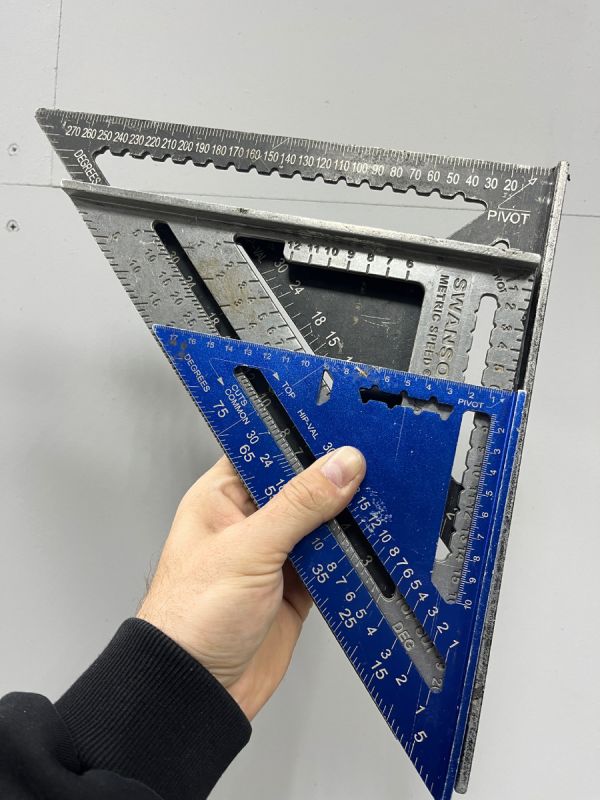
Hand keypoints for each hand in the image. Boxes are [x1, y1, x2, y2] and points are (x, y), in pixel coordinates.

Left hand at [137, 446, 365, 719]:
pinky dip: (350, 557)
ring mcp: (273, 555)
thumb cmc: (190, 617)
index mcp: (221, 498)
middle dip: (332, 480)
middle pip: (300, 487)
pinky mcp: (295, 587)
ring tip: (377, 501)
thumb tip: (341, 466)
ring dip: (344, 520)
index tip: (338, 430)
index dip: (300, 441)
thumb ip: (299, 505)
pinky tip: (368, 546)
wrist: (197, 690)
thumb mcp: (249, 549)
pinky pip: (331, 562)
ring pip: (320, 524)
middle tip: (369, 466)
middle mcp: (248, 522)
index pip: (265, 453)